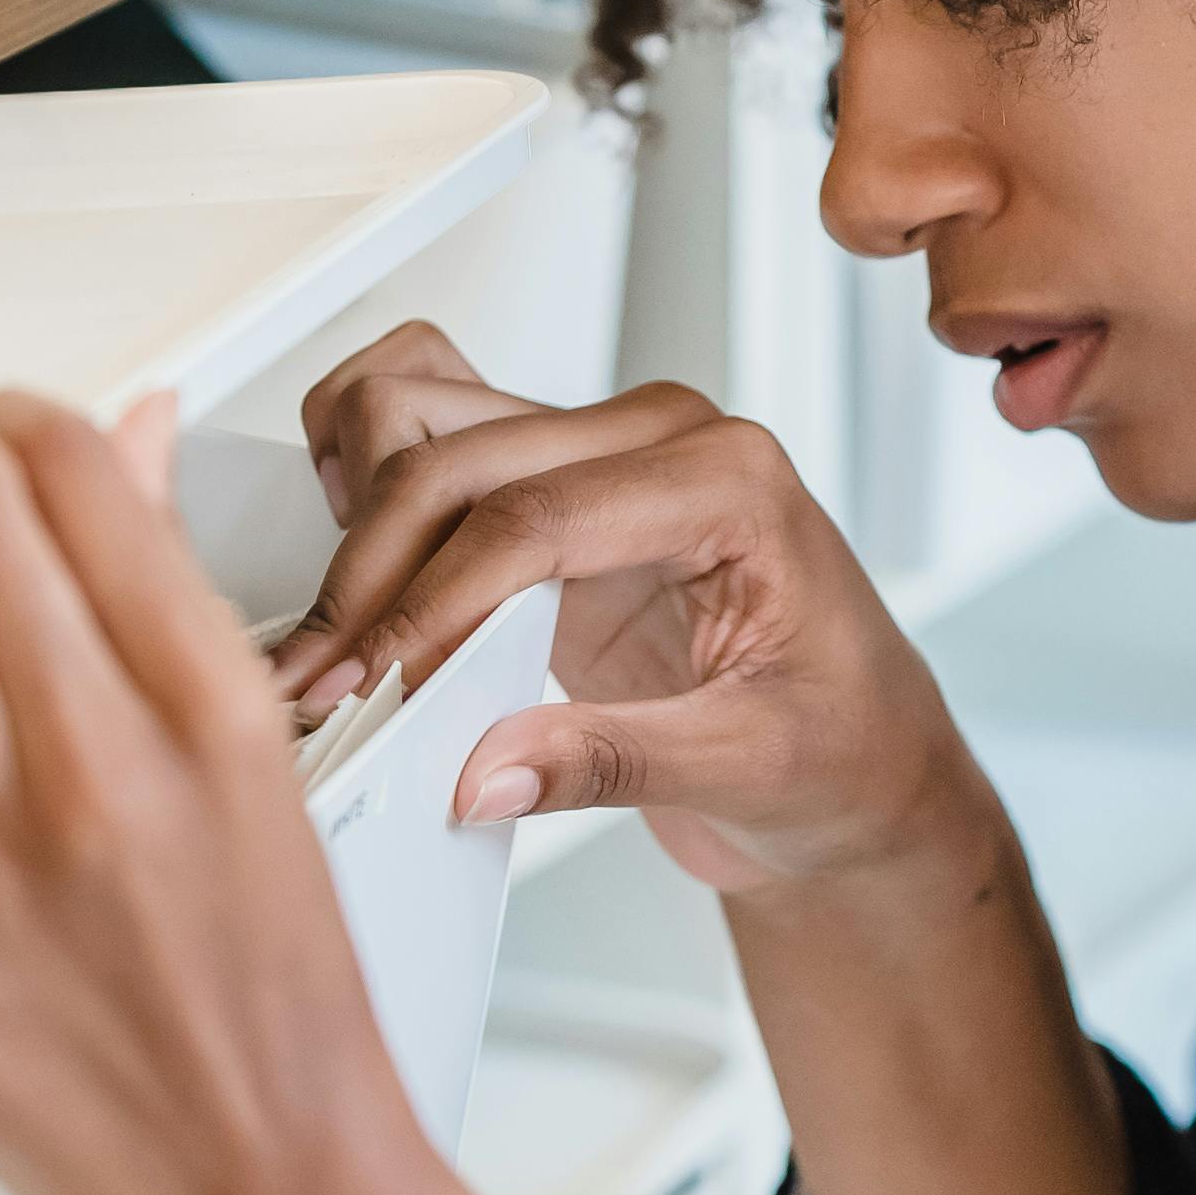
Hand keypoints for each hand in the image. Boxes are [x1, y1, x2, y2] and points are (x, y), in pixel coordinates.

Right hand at [277, 322, 970, 900]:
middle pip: (460, 461)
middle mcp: (659, 441)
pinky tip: (364, 588)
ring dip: (358, 523)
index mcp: (728, 478)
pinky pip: (430, 443)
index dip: (434, 603)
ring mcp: (600, 457)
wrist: (867, 772)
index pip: (536, 516)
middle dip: (374, 575)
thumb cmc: (846, 749)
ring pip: (426, 422)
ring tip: (337, 641)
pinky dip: (369, 494)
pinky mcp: (554, 499)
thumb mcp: (747, 768)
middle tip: (328, 684)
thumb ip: (610, 763)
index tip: (372, 684)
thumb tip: (484, 769)